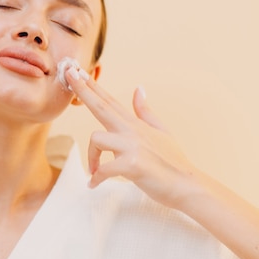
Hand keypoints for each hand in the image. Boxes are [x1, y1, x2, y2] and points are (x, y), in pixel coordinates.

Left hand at [66, 71, 198, 209]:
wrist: (189, 186)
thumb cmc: (173, 162)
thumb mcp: (160, 131)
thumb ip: (144, 111)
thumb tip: (138, 89)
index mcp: (135, 124)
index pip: (109, 101)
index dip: (92, 86)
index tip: (77, 72)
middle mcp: (132, 131)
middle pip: (102, 107)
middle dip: (83, 90)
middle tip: (69, 75)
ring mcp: (133, 146)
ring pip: (96, 139)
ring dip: (91, 158)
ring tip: (94, 172)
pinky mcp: (132, 164)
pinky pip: (104, 169)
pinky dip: (97, 178)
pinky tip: (93, 184)